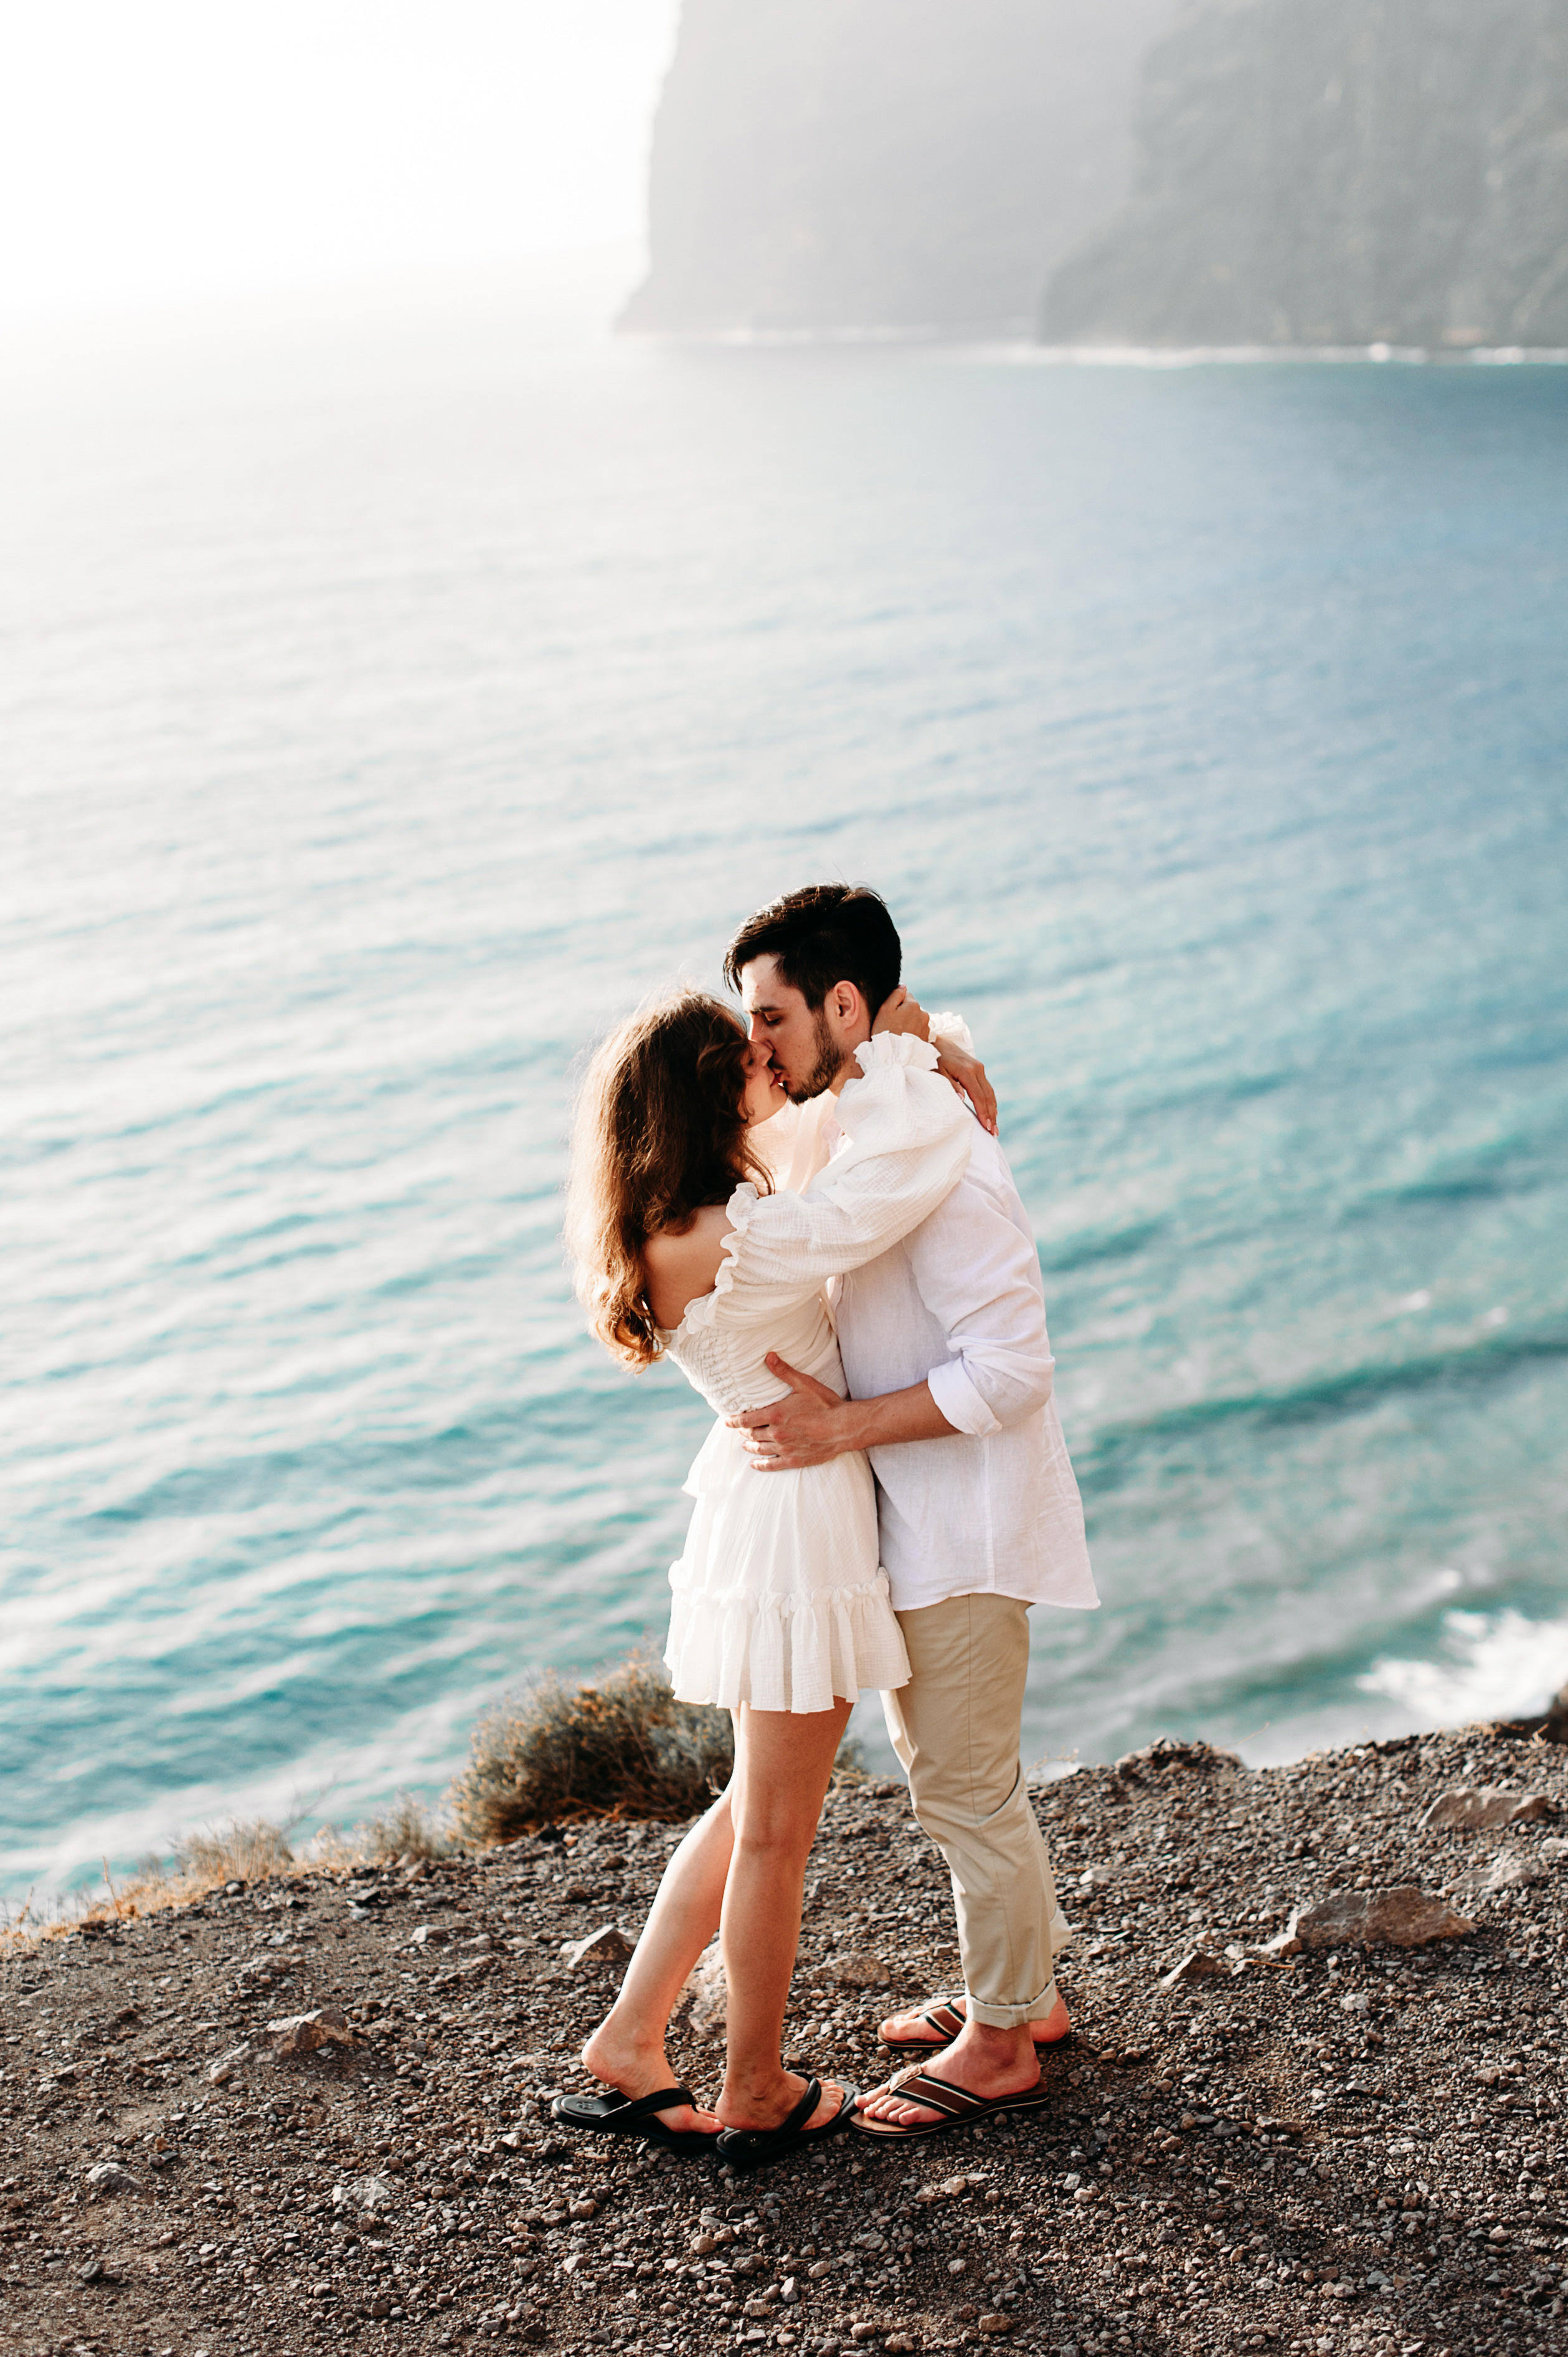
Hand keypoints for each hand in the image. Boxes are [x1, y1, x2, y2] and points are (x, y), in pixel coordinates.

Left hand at [726, 1354, 856, 1469]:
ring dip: (751, 1446)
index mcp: (776, 1415)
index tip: (727, 1421)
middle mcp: (777, 1434)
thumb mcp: (804, 1384)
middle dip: (744, 1431)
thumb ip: (784, 1372)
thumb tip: (768, 1356)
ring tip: (745, 1445)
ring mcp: (785, 1449)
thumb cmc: (825, 1404)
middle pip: (753, 1434)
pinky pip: (773, 1465)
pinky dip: (761, 1465)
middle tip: (739, 1429)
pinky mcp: (794, 1460)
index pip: (747, 1420)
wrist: (844, 1428)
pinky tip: (755, 1465)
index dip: (735, 1421)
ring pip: (760, 1449)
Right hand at [870, 985, 925, 1036]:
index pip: (906, 995)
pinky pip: (919, 1029)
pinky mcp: (927, 1037)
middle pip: (912, 1007)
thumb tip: (903, 986)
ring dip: (909, 1022)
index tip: (890, 1014)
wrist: (894, 1055)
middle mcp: (923, 1014)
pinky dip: (913, 1031)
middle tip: (893, 1024)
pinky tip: (905, 1037)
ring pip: (916, 1018)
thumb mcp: (885, 1009)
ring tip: (899, 1032)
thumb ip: (895, 994)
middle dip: (904, 1012)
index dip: (896, 1003)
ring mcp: (926, 1026)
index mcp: (914, 1004)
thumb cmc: (885, 1031)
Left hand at [933, 1036, 997, 1135]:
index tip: (986, 1127)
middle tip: (994, 1133)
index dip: (983, 1113)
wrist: (939, 1042)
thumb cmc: (935, 1059)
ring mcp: (980, 1069)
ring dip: (993, 1110)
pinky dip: (990, 1101)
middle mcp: (977, 1070)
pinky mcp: (979, 1069)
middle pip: (987, 1097)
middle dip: (991, 1116)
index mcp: (967, 1071)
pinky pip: (988, 1088)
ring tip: (994, 1127)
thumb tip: (962, 1100)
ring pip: (990, 1093)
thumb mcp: (938, 1072)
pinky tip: (991, 1112)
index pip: (978, 1096)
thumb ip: (950, 1086)